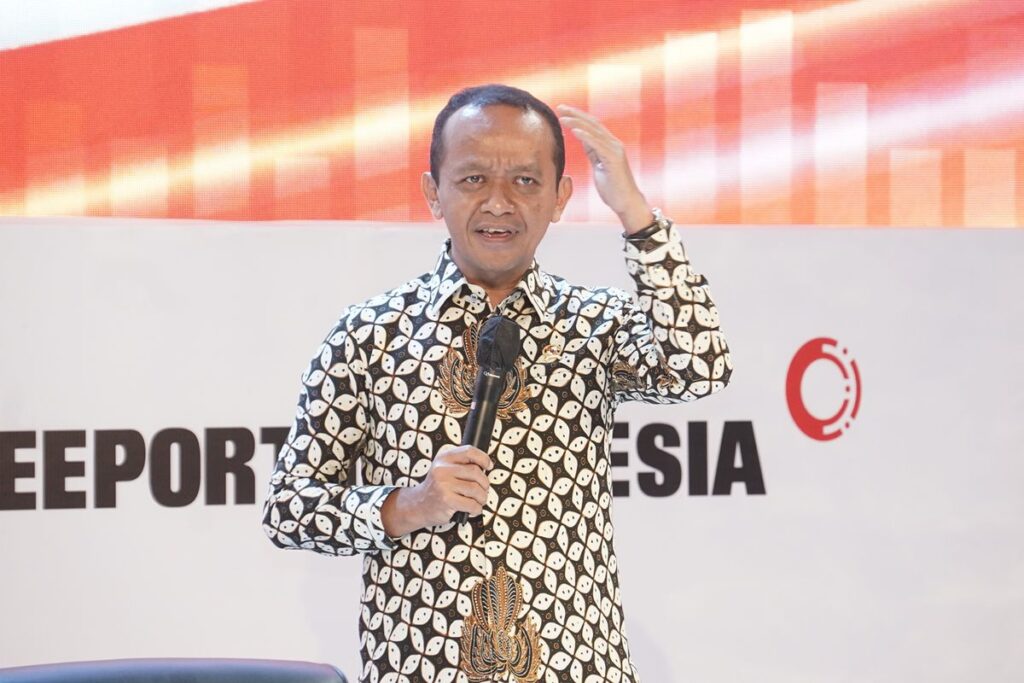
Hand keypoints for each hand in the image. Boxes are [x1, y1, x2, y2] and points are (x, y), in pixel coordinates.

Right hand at [380, 445, 491, 536]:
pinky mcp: (447, 501)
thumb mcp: (444, 468)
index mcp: (444, 458)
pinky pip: (472, 505)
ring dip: (482, 497)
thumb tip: (485, 466)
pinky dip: (476, 509)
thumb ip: (461, 464)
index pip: (469, 451)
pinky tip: (472, 509)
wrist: (418, 505)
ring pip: (476, 489)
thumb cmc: (436, 487)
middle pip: (476, 472)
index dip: (483, 458)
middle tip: (483, 489)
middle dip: (485, 483)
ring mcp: (444, 485)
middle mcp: (442, 469)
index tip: (488, 466)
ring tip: (478, 500)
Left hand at [557, 104, 653, 233]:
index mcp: (610, 145)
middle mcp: (614, 144)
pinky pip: (598, 145)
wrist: (626, 203)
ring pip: (594, 132)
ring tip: (562, 117)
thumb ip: (593, 153)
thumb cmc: (613, 189)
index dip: (578, 117)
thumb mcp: (599, 166)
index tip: (562, 112)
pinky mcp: (614, 160)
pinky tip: (575, 130)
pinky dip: (586, 136)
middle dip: (575, 114)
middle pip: (593, 124)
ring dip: (577, 123)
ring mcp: (615, 151)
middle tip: (559, 107)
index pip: (592, 126)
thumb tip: (584, 141)